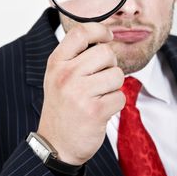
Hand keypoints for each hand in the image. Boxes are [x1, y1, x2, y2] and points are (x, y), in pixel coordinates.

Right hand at [37, 22, 125, 164]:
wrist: (56, 144)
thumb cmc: (62, 106)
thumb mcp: (58, 76)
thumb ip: (76, 56)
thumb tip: (104, 38)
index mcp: (57, 63)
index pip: (80, 32)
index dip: (99, 30)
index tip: (107, 36)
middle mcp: (66, 75)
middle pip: (106, 52)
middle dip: (110, 64)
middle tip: (101, 77)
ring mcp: (80, 93)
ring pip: (117, 74)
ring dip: (114, 86)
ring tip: (99, 95)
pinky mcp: (95, 111)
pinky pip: (120, 96)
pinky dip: (115, 103)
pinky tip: (101, 110)